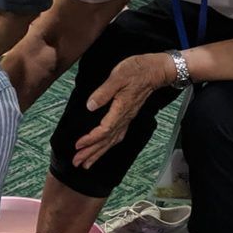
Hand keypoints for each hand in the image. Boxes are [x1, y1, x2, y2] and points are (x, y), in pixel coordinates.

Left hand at [74, 53, 174, 168]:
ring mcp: (127, 118)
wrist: (156, 70)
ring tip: (87, 163)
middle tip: (77, 162)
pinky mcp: (128, 116)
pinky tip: (103, 149)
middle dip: (91, 153)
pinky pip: (117, 136)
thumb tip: (90, 106)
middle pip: (107, 141)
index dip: (90, 140)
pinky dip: (108, 145)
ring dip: (98, 153)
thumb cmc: (137, 70)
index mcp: (121, 110)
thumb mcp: (118, 76)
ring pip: (112, 141)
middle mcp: (125, 118)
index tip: (77, 146)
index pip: (104, 130)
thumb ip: (103, 92)